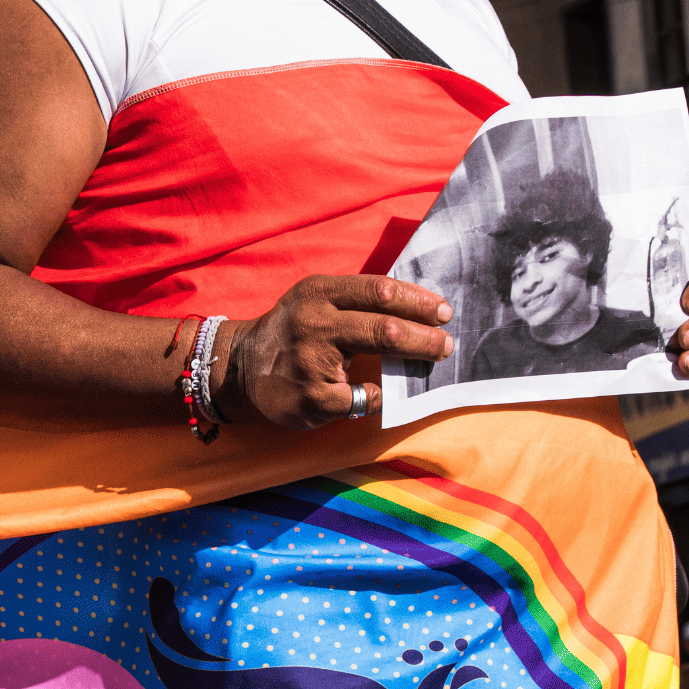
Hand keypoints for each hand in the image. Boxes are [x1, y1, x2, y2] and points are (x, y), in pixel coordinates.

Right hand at [214, 275, 455, 428]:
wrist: (242, 367)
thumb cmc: (293, 330)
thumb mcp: (315, 300)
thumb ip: (356, 301)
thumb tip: (418, 309)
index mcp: (319, 292)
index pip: (379, 290)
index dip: (417, 301)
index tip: (443, 311)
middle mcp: (314, 321)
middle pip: (386, 325)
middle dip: (425, 335)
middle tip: (446, 342)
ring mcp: (311, 360)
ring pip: (379, 356)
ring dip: (414, 358)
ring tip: (432, 359)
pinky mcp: (313, 397)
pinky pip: (363, 397)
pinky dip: (379, 396)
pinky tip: (381, 395)